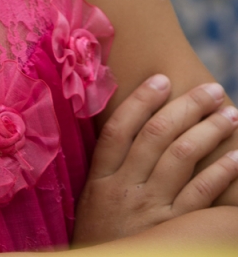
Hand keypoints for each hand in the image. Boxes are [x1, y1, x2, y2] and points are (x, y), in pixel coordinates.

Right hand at [73, 76, 237, 243]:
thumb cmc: (103, 239)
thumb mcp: (94, 201)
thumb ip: (110, 168)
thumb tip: (135, 126)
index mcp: (101, 180)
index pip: (119, 129)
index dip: (141, 101)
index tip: (163, 79)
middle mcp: (125, 190)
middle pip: (156, 136)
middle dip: (187, 107)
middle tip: (211, 89)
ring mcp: (151, 211)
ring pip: (181, 157)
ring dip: (209, 131)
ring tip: (229, 114)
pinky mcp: (175, 231)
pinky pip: (201, 194)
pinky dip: (221, 172)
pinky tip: (236, 157)